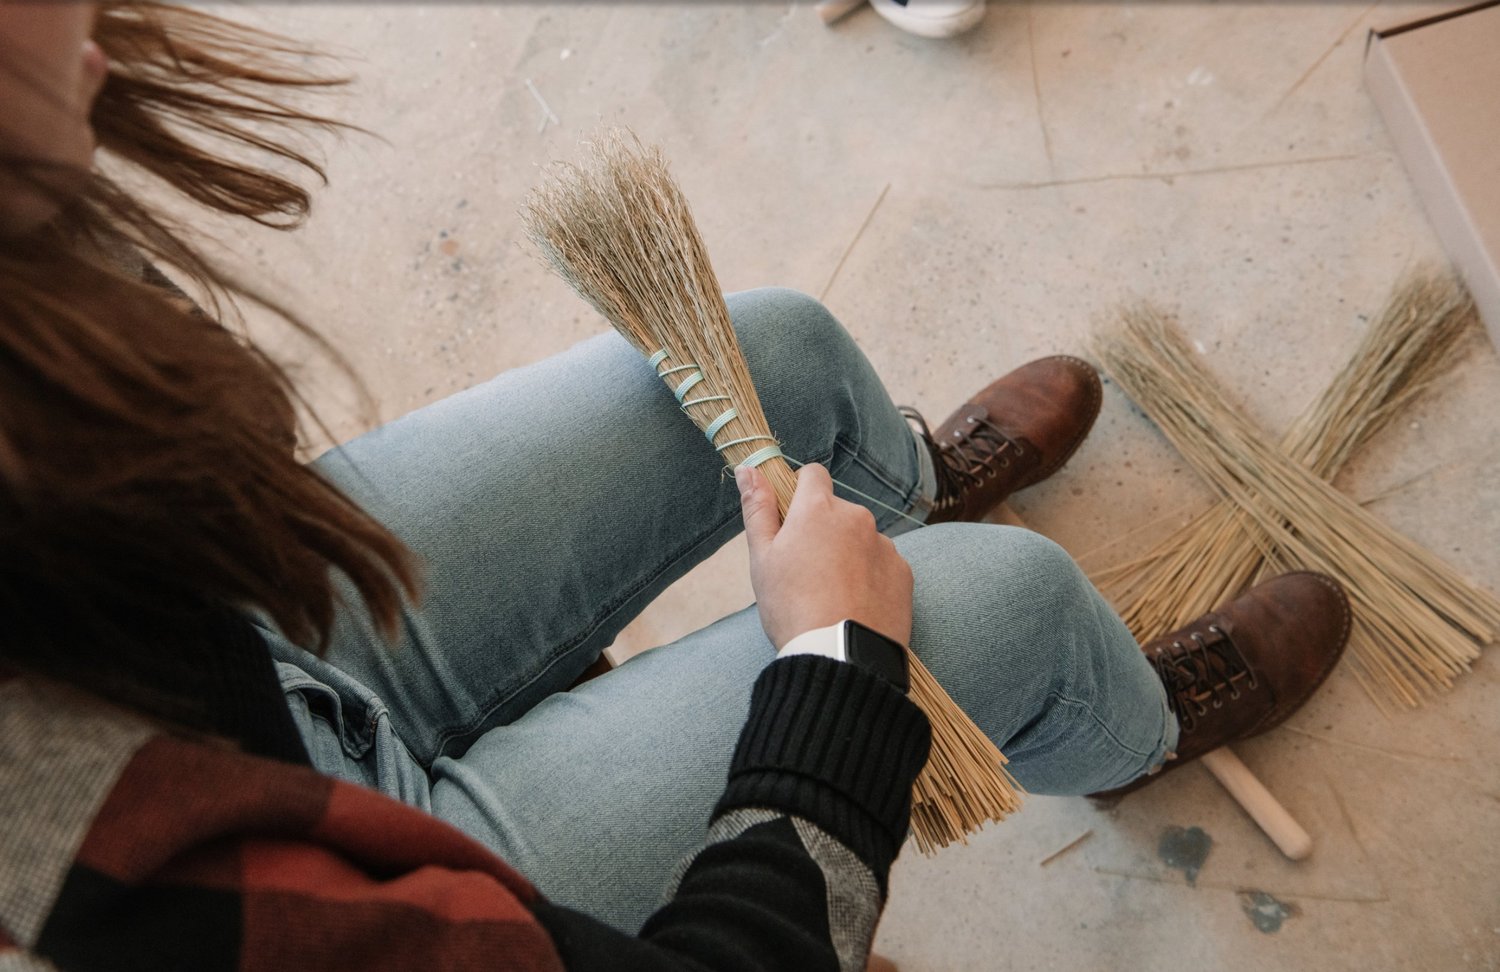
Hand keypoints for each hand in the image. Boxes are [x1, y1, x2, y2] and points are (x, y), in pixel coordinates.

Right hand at [736, 463, 913, 649]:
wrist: (840, 657)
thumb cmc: (791, 607)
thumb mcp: (762, 558)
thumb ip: (757, 509)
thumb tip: (749, 468)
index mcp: (818, 509)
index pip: (813, 475)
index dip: (799, 493)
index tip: (791, 520)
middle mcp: (857, 518)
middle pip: (837, 512)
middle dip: (823, 531)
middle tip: (805, 572)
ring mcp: (884, 545)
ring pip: (861, 540)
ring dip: (848, 555)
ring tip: (831, 595)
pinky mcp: (904, 573)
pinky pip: (882, 565)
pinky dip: (870, 578)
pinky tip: (855, 605)